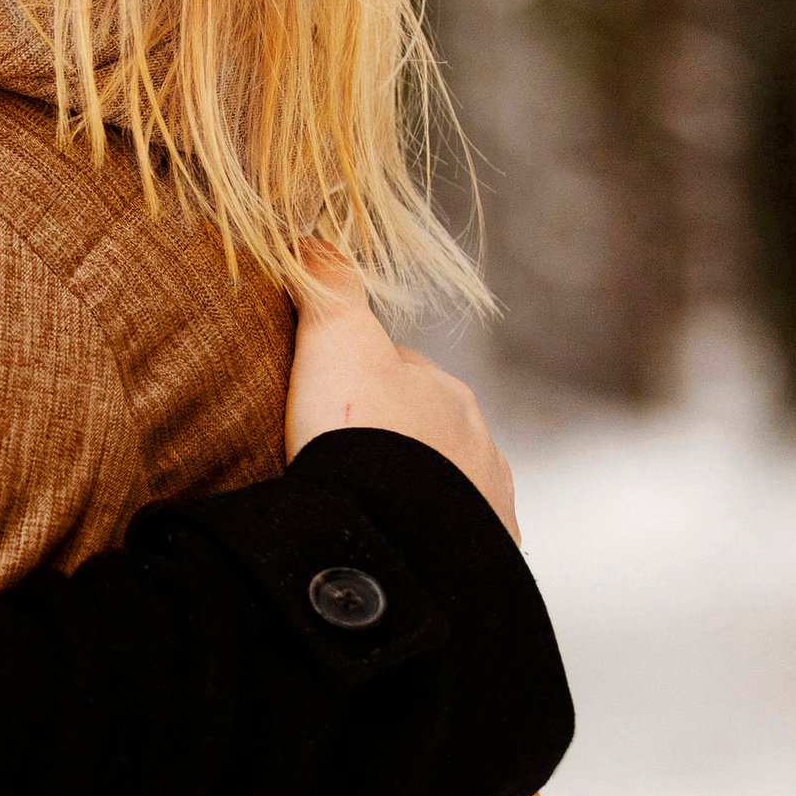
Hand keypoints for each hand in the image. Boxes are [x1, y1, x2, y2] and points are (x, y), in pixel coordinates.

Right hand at [285, 247, 518, 540]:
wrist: (394, 539)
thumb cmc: (362, 437)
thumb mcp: (335, 342)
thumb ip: (327, 286)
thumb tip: (311, 235)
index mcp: (446, 392)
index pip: (398, 374)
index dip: (353, 386)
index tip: (318, 408)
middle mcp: (477, 443)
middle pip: (424, 433)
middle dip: (387, 445)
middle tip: (331, 466)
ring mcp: (483, 505)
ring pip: (440, 489)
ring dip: (405, 495)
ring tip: (358, 515)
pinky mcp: (479, 560)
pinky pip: (448, 546)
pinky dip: (421, 543)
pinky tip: (390, 553)